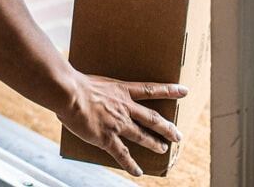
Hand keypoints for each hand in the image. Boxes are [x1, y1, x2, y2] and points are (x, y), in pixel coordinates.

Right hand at [56, 72, 187, 176]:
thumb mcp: (93, 81)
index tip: (184, 91)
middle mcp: (124, 107)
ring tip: (163, 149)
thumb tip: (92, 95)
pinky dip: (131, 164)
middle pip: (152, 118)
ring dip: (154, 143)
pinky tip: (138, 171)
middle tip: (177, 135)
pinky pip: (122, 154)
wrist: (69, 93)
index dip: (169, 91)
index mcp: (122, 90)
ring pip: (142, 136)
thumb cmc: (75, 83)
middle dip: (166, 127)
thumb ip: (99, 90)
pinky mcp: (107, 137)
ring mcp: (117, 123)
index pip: (151, 89)